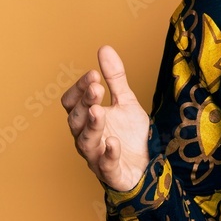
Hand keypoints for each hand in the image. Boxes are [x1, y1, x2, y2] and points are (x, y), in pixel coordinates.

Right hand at [61, 45, 151, 191]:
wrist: (147, 166)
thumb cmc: (130, 135)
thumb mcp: (126, 102)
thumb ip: (115, 79)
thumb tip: (104, 48)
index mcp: (87, 119)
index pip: (73, 102)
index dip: (80, 89)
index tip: (94, 74)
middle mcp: (87, 137)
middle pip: (76, 120)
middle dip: (85, 103)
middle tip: (97, 87)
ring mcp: (97, 156)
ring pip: (86, 142)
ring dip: (92, 125)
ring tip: (99, 110)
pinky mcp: (112, 173)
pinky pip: (105, 165)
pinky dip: (108, 154)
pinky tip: (113, 142)